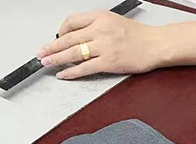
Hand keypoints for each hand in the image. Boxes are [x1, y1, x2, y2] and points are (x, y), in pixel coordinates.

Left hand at [37, 11, 164, 79]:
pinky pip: (84, 68)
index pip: (72, 22)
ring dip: (56, 59)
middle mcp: (100, 30)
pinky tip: (63, 75)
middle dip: (51, 47)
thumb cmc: (137, 35)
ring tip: (47, 63)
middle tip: (41, 53)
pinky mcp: (108, 62)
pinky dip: (71, 73)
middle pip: (68, 38)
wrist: (155, 44)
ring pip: (73, 53)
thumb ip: (95, 27)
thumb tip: (76, 38)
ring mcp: (104, 47)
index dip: (60, 31)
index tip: (55, 39)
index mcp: (100, 16)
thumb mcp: (114, 21)